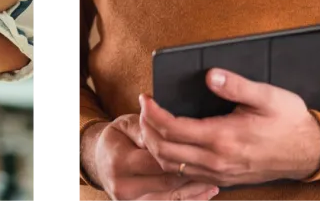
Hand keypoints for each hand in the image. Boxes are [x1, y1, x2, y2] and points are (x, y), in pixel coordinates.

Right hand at [85, 117, 217, 200]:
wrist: (102, 160)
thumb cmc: (119, 138)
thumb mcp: (127, 125)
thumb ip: (146, 128)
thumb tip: (166, 130)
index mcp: (120, 163)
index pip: (156, 160)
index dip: (180, 152)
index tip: (203, 144)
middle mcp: (125, 187)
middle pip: (167, 181)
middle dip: (193, 172)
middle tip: (217, 163)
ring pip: (172, 198)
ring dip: (196, 190)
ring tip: (217, 179)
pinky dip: (192, 199)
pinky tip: (209, 191)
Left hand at [135, 70, 319, 186]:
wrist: (309, 151)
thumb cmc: (289, 121)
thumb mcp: (267, 96)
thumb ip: (236, 86)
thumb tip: (210, 75)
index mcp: (223, 137)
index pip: (173, 128)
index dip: (153, 112)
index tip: (146, 97)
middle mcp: (216, 159)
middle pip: (164, 150)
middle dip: (146, 129)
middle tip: (144, 109)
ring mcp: (218, 173)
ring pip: (171, 166)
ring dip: (154, 146)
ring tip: (151, 126)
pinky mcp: (223, 179)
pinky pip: (185, 175)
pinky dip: (169, 161)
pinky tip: (170, 147)